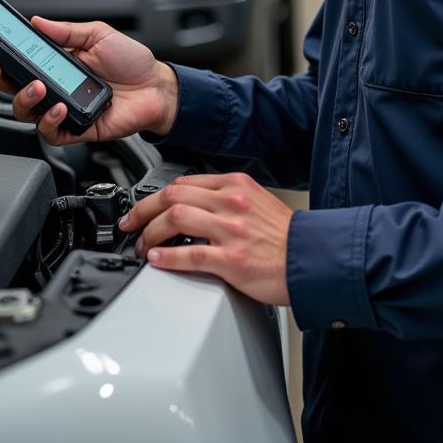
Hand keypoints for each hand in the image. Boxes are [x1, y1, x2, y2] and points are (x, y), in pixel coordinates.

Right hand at [0, 17, 178, 146]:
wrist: (157, 88)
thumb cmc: (131, 62)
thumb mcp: (99, 35)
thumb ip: (67, 31)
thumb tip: (37, 21)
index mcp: (56, 62)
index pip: (18, 59)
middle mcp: (55, 86)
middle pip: (12, 87)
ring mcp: (62, 108)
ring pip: (25, 111)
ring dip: (24, 98)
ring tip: (38, 87)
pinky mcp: (75, 128)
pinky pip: (50, 131)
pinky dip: (50, 120)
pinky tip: (59, 107)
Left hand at [120, 172, 292, 306]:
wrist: (312, 258)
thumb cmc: (285, 236)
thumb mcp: (256, 201)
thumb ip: (226, 198)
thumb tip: (192, 206)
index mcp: (235, 185)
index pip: (184, 183)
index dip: (156, 196)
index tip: (143, 208)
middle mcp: (231, 202)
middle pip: (173, 197)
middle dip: (143, 211)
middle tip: (130, 224)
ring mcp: (231, 230)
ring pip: (176, 219)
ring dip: (150, 233)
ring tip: (142, 246)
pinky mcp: (232, 259)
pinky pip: (189, 254)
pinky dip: (167, 256)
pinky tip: (156, 259)